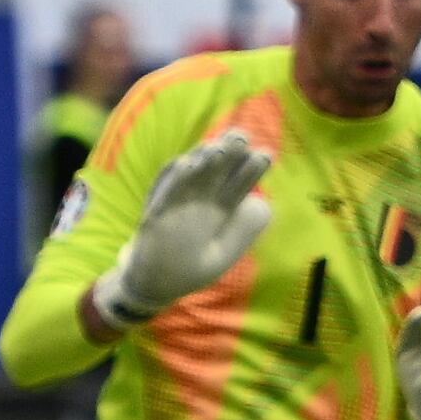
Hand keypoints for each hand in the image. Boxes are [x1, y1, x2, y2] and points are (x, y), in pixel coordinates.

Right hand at [100, 133, 274, 325]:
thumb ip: (244, 230)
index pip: (239, 181)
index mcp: (220, 207)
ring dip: (202, 158)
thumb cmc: (193, 265)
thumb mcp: (225, 252)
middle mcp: (199, 199)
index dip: (252, 168)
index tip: (266, 155)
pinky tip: (187, 165)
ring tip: (218, 148)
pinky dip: (173, 179)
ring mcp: (176, 202)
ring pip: (190, 173)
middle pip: (216, 169)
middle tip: (242, 136)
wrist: (156, 283)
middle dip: (229, 152)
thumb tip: (261, 202)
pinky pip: (163, 193)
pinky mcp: (155, 213)